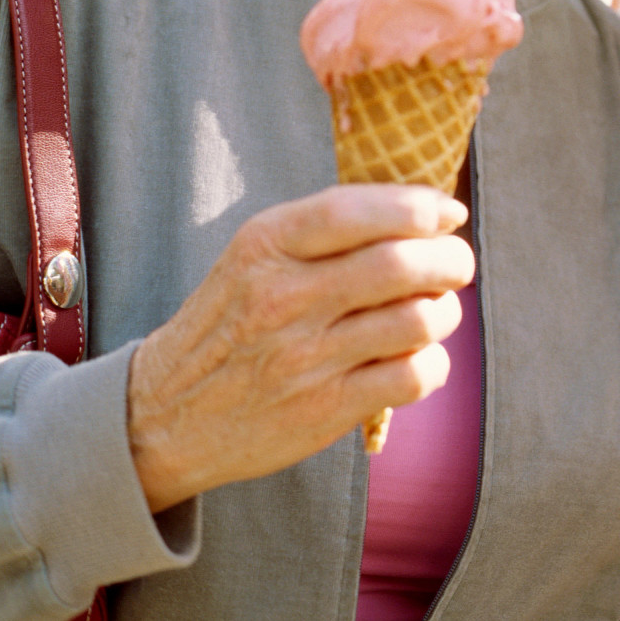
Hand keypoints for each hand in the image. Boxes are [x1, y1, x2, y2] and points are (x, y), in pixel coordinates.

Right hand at [126, 185, 473, 511]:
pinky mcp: (323, 410)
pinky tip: (418, 358)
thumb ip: (333, 226)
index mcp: (265, 246)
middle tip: (458, 266)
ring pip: (418, 319)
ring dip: (445, 313)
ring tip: (435, 313)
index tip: (448, 214)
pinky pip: (413, 376)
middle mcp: (283, 298)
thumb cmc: (233, 319)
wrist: (161, 414)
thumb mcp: (257, 255)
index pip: (358, 210)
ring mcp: (303, 358)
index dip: (421, 206)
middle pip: (401, 264)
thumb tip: (438, 211)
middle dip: (451, 259)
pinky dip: (433, 363)